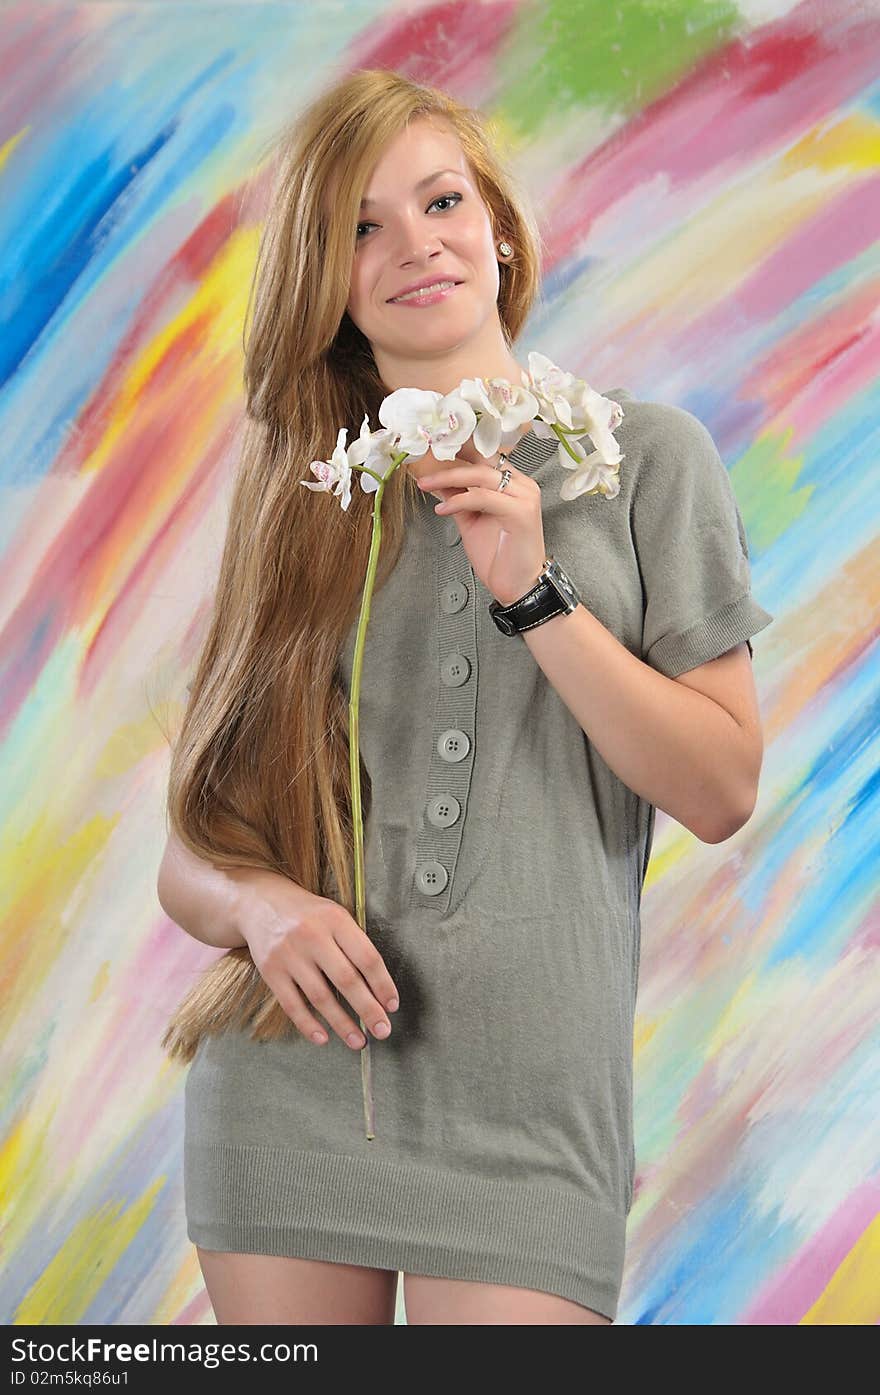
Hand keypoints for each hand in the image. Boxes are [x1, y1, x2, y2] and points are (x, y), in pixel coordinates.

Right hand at [232, 869, 399, 1049]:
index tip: (392, 1005)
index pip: (367, 957)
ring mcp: (289, 954)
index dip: (383, 984)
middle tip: (383, 1031)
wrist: (260, 902)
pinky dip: (308, 1024)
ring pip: (320, 997)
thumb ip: (354, 943)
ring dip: (342, 1024)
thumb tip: (378, 987)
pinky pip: (292, 1004)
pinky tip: (322, 1038)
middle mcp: (313, 936)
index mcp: (336, 920)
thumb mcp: (334, 915)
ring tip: (358, 1041)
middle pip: (347, 979)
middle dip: (368, 1009)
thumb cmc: (307, 914)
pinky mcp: (270, 971)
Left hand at [417, 453, 545, 606]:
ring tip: (425, 485)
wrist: (517, 586)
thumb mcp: (471, 521)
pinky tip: (443, 509)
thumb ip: (458, 498)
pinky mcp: (521, 512)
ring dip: (448, 479)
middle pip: (481, 462)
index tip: (434, 447)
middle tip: (423, 469)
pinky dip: (460, 500)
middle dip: (448, 463)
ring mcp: (524, 497)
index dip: (460, 449)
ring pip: (481, 476)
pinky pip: (484, 497)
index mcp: (514, 484)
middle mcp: (522, 486)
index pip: (486, 457)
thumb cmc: (499, 556)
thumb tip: (439, 482)